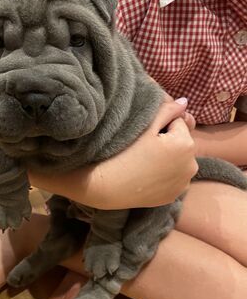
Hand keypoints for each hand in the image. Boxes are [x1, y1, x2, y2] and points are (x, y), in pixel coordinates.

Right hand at [84, 98, 198, 208]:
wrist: (108, 186)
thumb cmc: (125, 152)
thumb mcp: (146, 127)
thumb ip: (168, 111)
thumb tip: (184, 102)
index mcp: (186, 144)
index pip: (178, 124)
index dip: (160, 126)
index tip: (145, 135)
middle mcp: (191, 165)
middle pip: (181, 143)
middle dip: (168, 142)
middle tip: (144, 148)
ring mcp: (184, 183)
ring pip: (179, 161)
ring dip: (169, 159)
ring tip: (146, 162)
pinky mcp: (174, 196)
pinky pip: (174, 179)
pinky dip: (165, 176)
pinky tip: (148, 175)